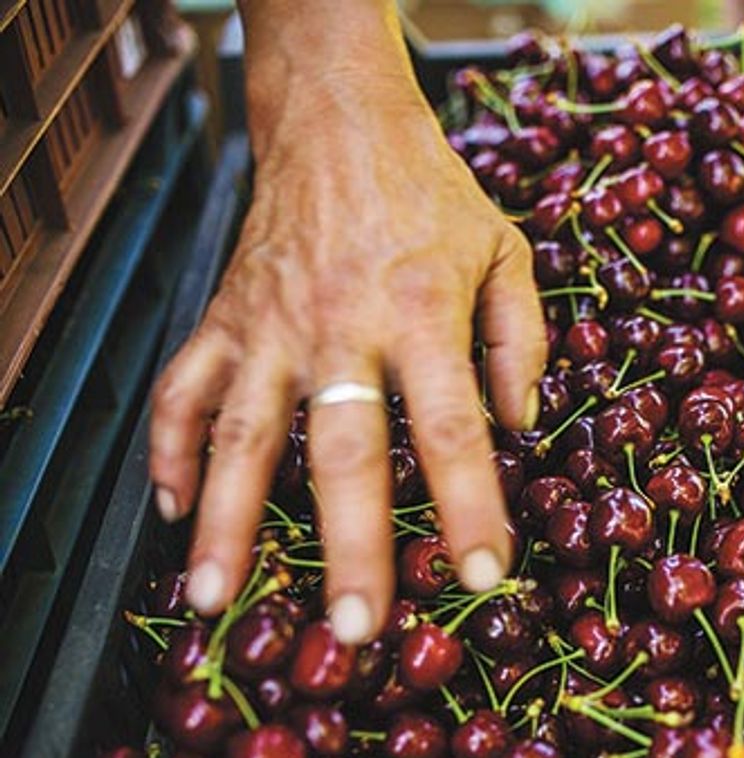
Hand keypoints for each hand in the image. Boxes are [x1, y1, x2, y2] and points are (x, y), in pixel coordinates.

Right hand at [148, 72, 544, 642]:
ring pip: (242, 434)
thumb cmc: (431, 195)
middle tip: (356, 623)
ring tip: (216, 596)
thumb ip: (522, 342)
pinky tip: (171, 507)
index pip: (453, 429)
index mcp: (424, 314)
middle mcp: (342, 328)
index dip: (469, 506)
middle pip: (344, 450)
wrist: (339, 124)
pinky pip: (185, 390)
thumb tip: (520, 427)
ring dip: (226, 519)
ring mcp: (272, 325)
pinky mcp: (225, 318)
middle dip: (351, 543)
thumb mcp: (507, 253)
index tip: (481, 574)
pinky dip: (170, 449)